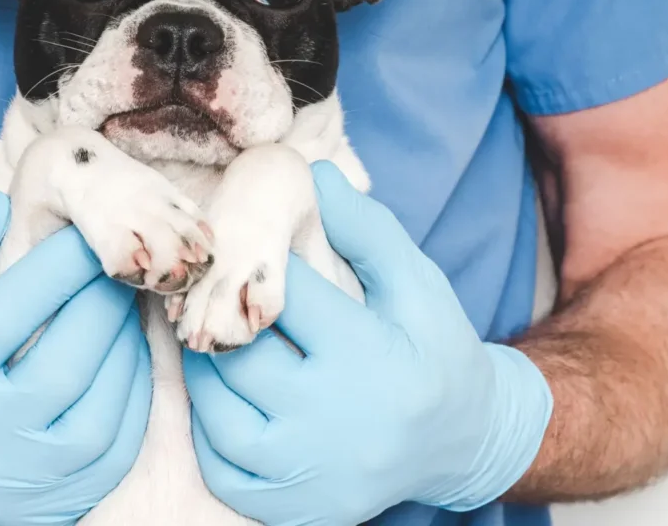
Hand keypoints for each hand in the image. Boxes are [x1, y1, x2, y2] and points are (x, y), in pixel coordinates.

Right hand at [0, 191, 150, 524]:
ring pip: (102, 407)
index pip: (9, 314)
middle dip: (102, 303)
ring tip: (124, 303)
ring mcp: (22, 479)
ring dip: (126, 344)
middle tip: (117, 266)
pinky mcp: (55, 501)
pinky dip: (134, 390)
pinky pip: (118, 444)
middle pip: (66, 363)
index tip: (87, 229)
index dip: (59, 264)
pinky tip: (127, 351)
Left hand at [183, 162, 551, 523]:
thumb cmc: (435, 347)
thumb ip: (366, 228)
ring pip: (217, 410)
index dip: (253, 261)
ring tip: (206, 332)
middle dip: (217, 314)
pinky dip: (208, 427)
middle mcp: (333, 422)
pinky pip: (222, 466)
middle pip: (239, 354)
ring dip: (203, 364)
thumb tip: (312, 175)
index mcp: (367, 357)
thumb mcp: (417, 281)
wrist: (463, 440)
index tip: (238, 242)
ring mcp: (310, 474)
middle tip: (206, 287)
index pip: (282, 295)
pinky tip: (220, 391)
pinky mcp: (296, 508)